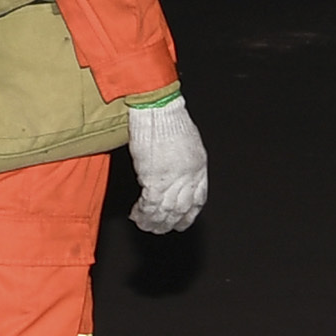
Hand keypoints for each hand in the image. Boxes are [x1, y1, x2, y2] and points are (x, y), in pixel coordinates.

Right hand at [122, 92, 207, 234]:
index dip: (189, 213)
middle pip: (181, 209)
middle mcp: (189, 177)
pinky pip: (150, 205)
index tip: (182, 220)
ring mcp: (174, 180)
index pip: (198, 199)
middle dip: (170, 222)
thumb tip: (172, 173)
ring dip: (154, 221)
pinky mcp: (155, 179)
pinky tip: (137, 215)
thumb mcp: (185, 140)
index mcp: (199, 167)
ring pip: (166, 211)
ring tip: (145, 225)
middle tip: (159, 228)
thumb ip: (182, 161)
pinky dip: (143, 213)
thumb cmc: (166, 116)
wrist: (157, 107)